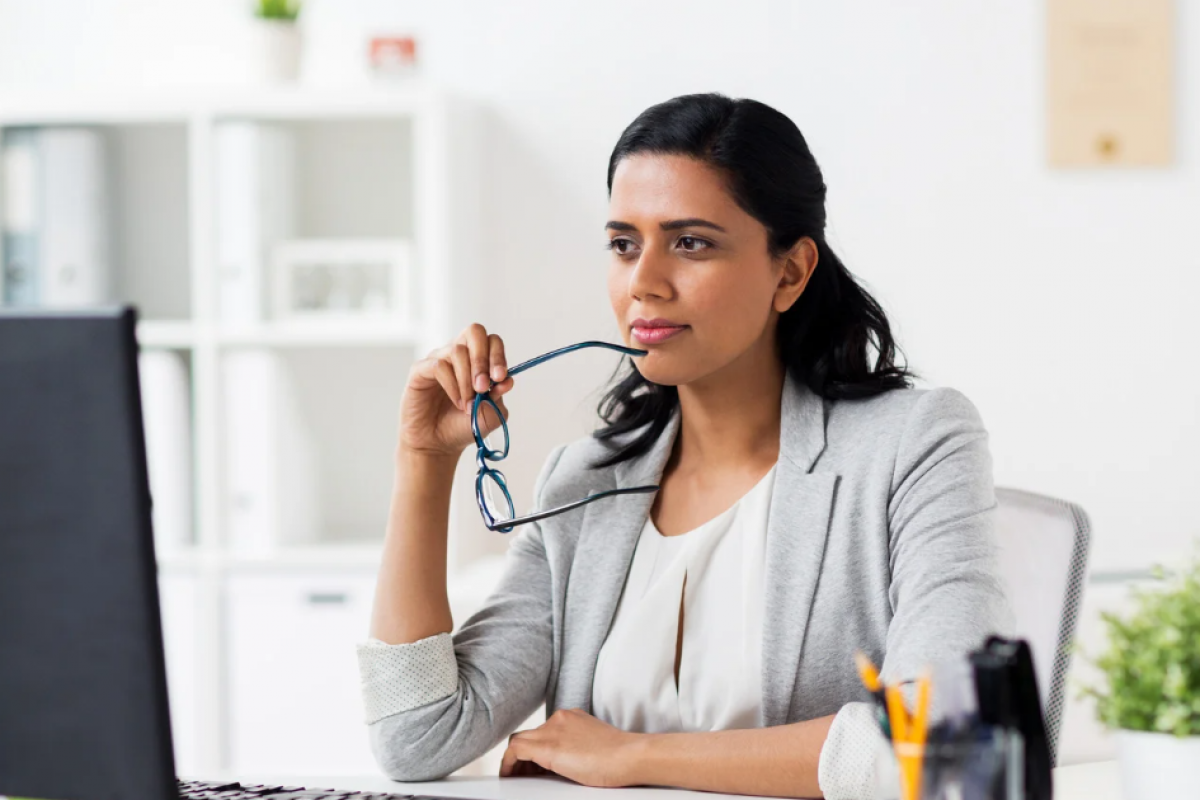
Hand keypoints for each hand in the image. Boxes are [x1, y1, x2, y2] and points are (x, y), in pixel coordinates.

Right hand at [397, 323, 513, 459]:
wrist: (438, 444)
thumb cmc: (463, 426)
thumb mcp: (489, 415)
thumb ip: (499, 397)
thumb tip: (508, 380)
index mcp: (478, 360)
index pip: (492, 341)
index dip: (498, 355)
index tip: (500, 378)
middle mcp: (458, 354)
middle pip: (474, 332)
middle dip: (482, 359)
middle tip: (483, 386)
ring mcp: (438, 359)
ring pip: (457, 351)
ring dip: (467, 380)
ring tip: (468, 405)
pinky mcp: (420, 370)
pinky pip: (439, 366)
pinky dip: (452, 385)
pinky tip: (457, 402)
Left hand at [499, 708, 644, 787]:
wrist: (629, 756)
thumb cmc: (621, 756)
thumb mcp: (595, 745)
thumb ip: (578, 746)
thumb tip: (567, 761)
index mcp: (573, 718)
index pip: (545, 730)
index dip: (536, 750)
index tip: (535, 766)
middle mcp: (560, 718)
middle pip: (530, 735)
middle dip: (524, 756)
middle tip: (523, 774)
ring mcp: (553, 729)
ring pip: (520, 741)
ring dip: (516, 761)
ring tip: (515, 777)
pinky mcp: (548, 746)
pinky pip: (516, 750)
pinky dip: (508, 763)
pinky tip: (509, 776)